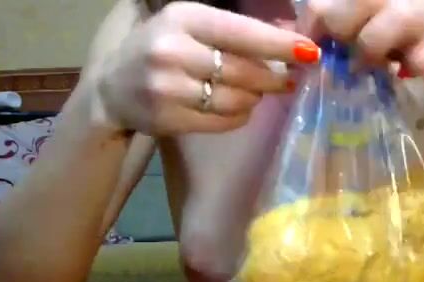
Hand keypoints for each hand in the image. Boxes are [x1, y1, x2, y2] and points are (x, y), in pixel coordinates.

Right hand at [93, 1, 321, 135]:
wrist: (113, 88)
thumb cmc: (161, 48)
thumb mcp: (189, 24)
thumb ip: (233, 30)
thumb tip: (290, 40)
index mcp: (183, 18)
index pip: (242, 33)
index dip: (279, 44)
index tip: (310, 52)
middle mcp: (173, 51)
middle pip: (244, 71)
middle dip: (273, 77)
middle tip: (287, 79)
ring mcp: (168, 88)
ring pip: (237, 99)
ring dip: (256, 98)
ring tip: (257, 93)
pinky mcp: (169, 119)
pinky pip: (223, 122)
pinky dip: (239, 116)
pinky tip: (238, 108)